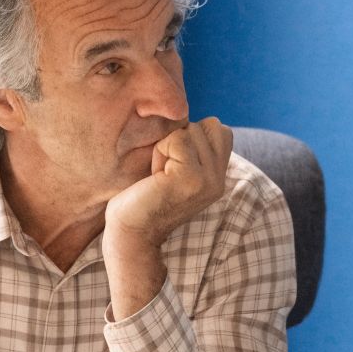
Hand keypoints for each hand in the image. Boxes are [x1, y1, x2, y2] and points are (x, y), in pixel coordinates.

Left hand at [104, 117, 232, 251]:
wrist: (131, 232)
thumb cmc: (144, 197)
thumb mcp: (177, 168)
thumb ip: (194, 149)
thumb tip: (196, 119)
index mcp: (219, 177)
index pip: (221, 130)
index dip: (191, 137)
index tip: (174, 165)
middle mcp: (220, 180)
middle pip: (209, 126)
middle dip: (180, 140)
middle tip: (165, 171)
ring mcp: (209, 180)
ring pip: (192, 131)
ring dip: (168, 147)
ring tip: (160, 175)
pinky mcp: (192, 178)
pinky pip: (178, 140)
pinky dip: (161, 153)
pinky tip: (156, 177)